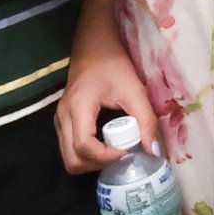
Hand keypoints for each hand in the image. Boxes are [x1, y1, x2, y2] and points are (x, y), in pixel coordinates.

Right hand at [56, 0, 157, 175]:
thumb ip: (146, 120)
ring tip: (116, 152)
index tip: (128, 153)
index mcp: (78, 107)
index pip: (84, 146)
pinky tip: (108, 146)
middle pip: (72, 160)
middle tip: (122, 156)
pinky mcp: (63, 123)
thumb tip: (154, 152)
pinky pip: (70, 150)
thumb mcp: (134, 90)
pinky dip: (88, 156)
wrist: (95, 48)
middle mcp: (62, 118)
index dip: (106, 157)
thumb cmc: (114, 65)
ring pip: (69, 158)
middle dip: (98, 165)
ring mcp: (59, 122)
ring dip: (93, 163)